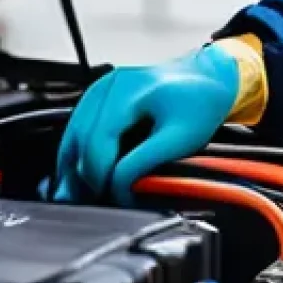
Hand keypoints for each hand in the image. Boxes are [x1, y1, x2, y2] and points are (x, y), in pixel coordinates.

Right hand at [51, 44, 240, 205]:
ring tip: (79, 195)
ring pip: (74, 131)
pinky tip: (78, 173)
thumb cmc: (200, 103)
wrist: (209, 79)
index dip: (100, 175)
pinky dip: (76, 151)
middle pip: (81, 137)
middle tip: (90, 203)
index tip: (112, 198)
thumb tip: (116, 188)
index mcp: (132, 89)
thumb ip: (144, 164)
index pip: (100, 140)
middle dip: (83, 175)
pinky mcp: (102, 92)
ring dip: (73, 166)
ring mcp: (104, 85)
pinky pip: (79, 125)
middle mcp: (113, 83)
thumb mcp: (180, 138)